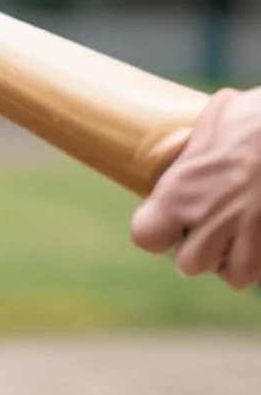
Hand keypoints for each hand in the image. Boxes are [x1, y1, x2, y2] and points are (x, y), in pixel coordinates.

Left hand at [131, 88, 260, 290]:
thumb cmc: (255, 118)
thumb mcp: (214, 121)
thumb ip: (196, 150)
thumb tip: (195, 145)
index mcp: (180, 191)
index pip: (146, 237)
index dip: (157, 233)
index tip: (170, 222)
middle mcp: (209, 218)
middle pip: (190, 264)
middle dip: (200, 250)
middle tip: (212, 226)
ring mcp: (248, 234)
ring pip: (232, 277)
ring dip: (233, 261)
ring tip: (240, 235)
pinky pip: (260, 274)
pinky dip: (259, 263)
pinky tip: (260, 238)